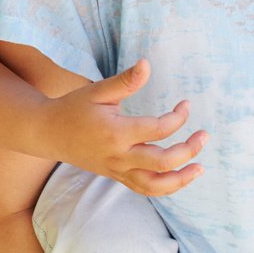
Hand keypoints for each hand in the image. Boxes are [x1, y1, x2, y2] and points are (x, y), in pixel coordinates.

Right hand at [41, 59, 206, 196]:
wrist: (49, 133)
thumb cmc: (74, 108)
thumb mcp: (98, 91)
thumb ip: (126, 81)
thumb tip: (147, 64)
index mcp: (116, 132)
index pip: (158, 130)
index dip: (178, 117)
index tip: (186, 105)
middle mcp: (119, 156)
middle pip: (163, 162)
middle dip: (189, 149)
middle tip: (204, 135)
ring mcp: (117, 170)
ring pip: (155, 186)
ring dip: (181, 178)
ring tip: (200, 167)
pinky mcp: (116, 176)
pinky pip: (145, 189)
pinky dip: (165, 187)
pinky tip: (179, 176)